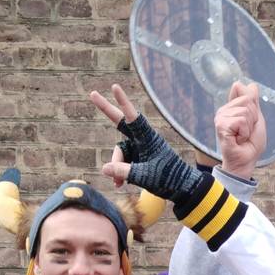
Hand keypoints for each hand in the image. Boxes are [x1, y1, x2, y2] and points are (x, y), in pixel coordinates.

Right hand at [91, 84, 203, 203]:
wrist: (181, 188)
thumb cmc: (167, 178)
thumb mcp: (144, 176)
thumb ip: (124, 172)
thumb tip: (104, 169)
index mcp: (147, 138)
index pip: (132, 117)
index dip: (122, 102)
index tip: (115, 87)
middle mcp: (141, 140)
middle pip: (119, 123)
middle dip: (106, 110)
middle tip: (92, 94)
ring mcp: (138, 149)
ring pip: (119, 153)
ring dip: (116, 167)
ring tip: (118, 185)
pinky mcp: (137, 159)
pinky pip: (123, 163)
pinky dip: (119, 173)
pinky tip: (119, 185)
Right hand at [215, 82, 264, 179]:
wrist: (246, 161)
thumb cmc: (250, 144)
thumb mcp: (257, 119)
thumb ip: (254, 102)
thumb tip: (251, 84)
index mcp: (231, 107)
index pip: (245, 91)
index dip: (254, 108)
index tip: (250, 122)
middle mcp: (224, 110)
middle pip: (247, 101)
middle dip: (253, 118)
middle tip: (246, 132)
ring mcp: (220, 117)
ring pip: (245, 111)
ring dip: (249, 127)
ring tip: (242, 136)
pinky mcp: (221, 125)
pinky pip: (241, 121)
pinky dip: (244, 132)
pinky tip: (238, 139)